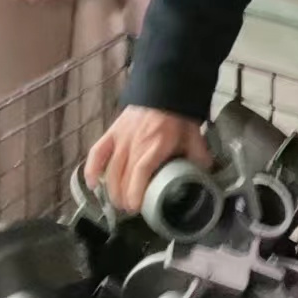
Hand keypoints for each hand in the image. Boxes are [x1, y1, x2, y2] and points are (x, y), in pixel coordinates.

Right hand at [85, 107, 212, 214]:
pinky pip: (97, 152)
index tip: (135, 207)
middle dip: (123, 197)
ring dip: (111, 189)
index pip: (141, 171)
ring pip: (109, 168)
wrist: (166, 88)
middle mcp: (135, 142)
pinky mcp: (112, 132)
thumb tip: (206, 177)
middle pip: (122, 175)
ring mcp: (121, 137)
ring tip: (117, 203)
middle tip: (130, 210)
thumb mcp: (194, 138)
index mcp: (156, 145)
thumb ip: (199, 158)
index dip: (135, 191)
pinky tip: (92, 184)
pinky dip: (91, 169)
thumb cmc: (179, 116)